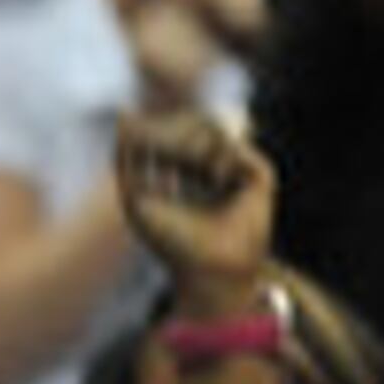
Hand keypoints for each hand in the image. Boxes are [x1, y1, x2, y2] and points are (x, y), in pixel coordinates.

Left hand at [116, 109, 277, 308]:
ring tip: (186, 172)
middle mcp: (214, 167)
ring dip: (191, 146)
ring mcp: (238, 169)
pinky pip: (234, 145)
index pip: (168, 131)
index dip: (151, 133)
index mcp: (185, 171)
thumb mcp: (136, 195)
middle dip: (170, 137)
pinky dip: (221, 156)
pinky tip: (216, 178)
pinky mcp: (260, 176)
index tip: (138, 146)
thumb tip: (122, 112)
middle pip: (189, 124)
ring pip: (211, 128)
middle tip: (162, 159)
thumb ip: (125, 156)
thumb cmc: (170, 242)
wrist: (208, 271)